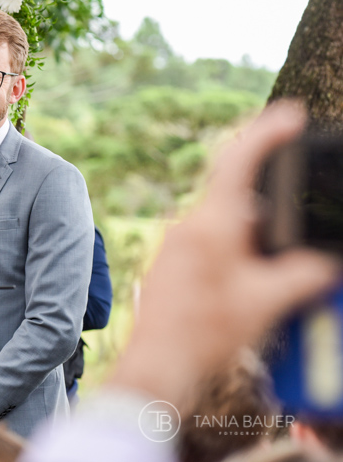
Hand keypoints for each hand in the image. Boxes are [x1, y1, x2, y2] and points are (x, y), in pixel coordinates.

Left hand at [111, 101, 341, 408]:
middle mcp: (188, 227)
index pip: (238, 162)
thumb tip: (323, 263)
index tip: (291, 114)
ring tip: (279, 258)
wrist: (156, 366)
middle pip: (237, 195)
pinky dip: (237, 250)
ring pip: (226, 222)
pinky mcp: (172, 265)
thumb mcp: (265, 303)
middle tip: (298, 200)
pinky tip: (251, 277)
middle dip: (272, 199)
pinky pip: (211, 243)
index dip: (266, 132)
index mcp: (210, 224)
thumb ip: (302, 275)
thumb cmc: (203, 335)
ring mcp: (176, 245)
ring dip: (255, 232)